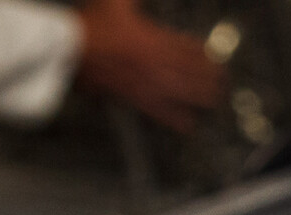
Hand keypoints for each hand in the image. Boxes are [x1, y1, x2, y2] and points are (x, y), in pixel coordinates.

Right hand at [75, 0, 223, 132]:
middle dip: (212, 79)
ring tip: (214, 100)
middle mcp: (158, 63)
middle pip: (196, 74)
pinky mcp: (136, 99)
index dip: (206, 57)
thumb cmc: (91, 24)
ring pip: (186, 94)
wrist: (67, 48)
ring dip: (203, 98)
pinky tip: (190, 125)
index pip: (191, 50)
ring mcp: (150, 83)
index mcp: (156, 40)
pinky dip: (178, 119)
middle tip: (224, 83)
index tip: (216, 61)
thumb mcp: (116, 1)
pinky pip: (163, 113)